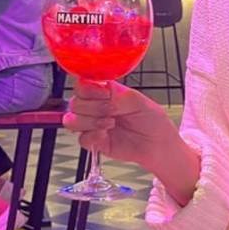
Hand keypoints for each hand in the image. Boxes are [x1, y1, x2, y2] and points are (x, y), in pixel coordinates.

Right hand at [62, 79, 176, 169]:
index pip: (82, 85)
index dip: (88, 90)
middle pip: (74, 103)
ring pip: (72, 120)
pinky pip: (81, 138)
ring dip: (90, 121)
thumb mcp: (137, 100)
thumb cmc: (151, 119)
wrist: (157, 143)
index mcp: (104, 92)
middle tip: (112, 111)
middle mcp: (95, 107)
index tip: (105, 94)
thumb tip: (101, 90)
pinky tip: (105, 135)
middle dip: (93, 107)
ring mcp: (93, 125)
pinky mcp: (94, 142)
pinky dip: (92, 136)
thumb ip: (116, 94)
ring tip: (110, 123)